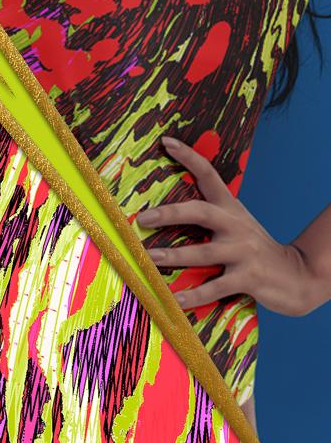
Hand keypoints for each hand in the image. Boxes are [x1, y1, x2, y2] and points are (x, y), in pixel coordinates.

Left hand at [136, 136, 323, 316]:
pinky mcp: (249, 278)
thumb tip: (167, 211)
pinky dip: (194, 295)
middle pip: (200, 211)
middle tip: (143, 219)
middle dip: (169, 214)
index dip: (188, 156)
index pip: (209, 174)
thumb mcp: (238, 225)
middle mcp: (235, 225)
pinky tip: (175, 300)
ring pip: (204, 252)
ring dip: (174, 257)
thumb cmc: (255, 250)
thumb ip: (211, 216)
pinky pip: (215, 287)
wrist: (298, 276)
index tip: (166, 142)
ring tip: (150, 259)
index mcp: (230, 208)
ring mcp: (243, 251)